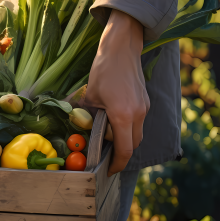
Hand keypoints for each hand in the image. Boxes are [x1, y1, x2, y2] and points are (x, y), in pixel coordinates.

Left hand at [82, 10, 149, 175]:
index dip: (117, 164)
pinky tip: (113, 125)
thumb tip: (75, 129)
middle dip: (120, 155)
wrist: (122, 49)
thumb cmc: (103, 70)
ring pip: (137, 134)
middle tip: (105, 160)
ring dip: (124, 141)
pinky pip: (138, 123)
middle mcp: (138, 114)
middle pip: (133, 145)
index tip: (108, 171)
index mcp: (123, 115)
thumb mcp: (89, 95)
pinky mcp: (145, 102)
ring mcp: (144, 108)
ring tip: (107, 143)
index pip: (124, 149)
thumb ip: (84, 115)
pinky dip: (128, 129)